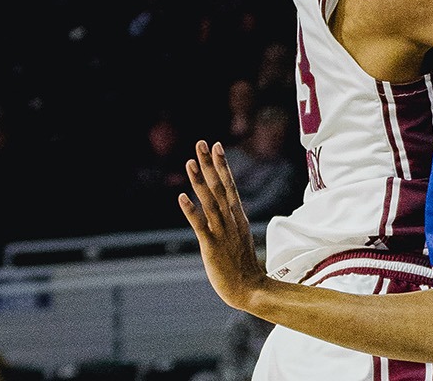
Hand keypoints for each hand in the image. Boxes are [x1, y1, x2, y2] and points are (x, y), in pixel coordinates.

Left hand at [180, 140, 269, 311]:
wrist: (250, 290)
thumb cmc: (244, 267)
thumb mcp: (240, 238)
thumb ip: (233, 223)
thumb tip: (228, 212)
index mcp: (238, 217)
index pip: (230, 185)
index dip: (222, 165)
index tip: (216, 145)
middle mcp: (231, 220)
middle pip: (220, 186)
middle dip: (211, 164)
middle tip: (202, 143)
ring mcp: (222, 232)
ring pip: (210, 201)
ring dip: (199, 181)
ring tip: (190, 161)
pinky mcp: (212, 246)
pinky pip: (200, 225)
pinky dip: (191, 210)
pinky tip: (181, 197)